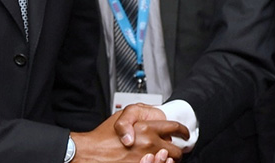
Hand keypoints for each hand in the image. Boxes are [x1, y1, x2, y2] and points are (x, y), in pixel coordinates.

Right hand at [72, 108, 187, 162]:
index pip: (174, 127)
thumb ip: (142, 117)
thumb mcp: (123, 117)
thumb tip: (157, 122)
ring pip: (169, 162)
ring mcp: (145, 158)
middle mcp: (148, 143)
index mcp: (146, 128)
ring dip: (169, 161)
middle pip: (176, 149)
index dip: (183, 131)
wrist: (90, 153)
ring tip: (165, 159)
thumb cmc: (103, 137)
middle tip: (173, 150)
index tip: (184, 134)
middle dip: (177, 150)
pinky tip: (155, 162)